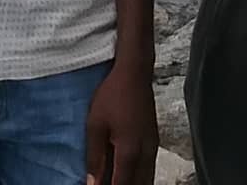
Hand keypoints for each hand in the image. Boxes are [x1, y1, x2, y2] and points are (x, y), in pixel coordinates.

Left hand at [83, 62, 154, 184]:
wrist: (135, 73)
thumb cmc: (112, 95)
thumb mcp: (95, 126)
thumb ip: (94, 157)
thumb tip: (92, 182)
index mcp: (129, 152)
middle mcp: (145, 153)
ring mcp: (153, 147)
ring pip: (147, 179)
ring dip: (133, 184)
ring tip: (116, 181)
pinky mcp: (154, 141)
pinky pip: (149, 168)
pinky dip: (139, 177)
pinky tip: (128, 175)